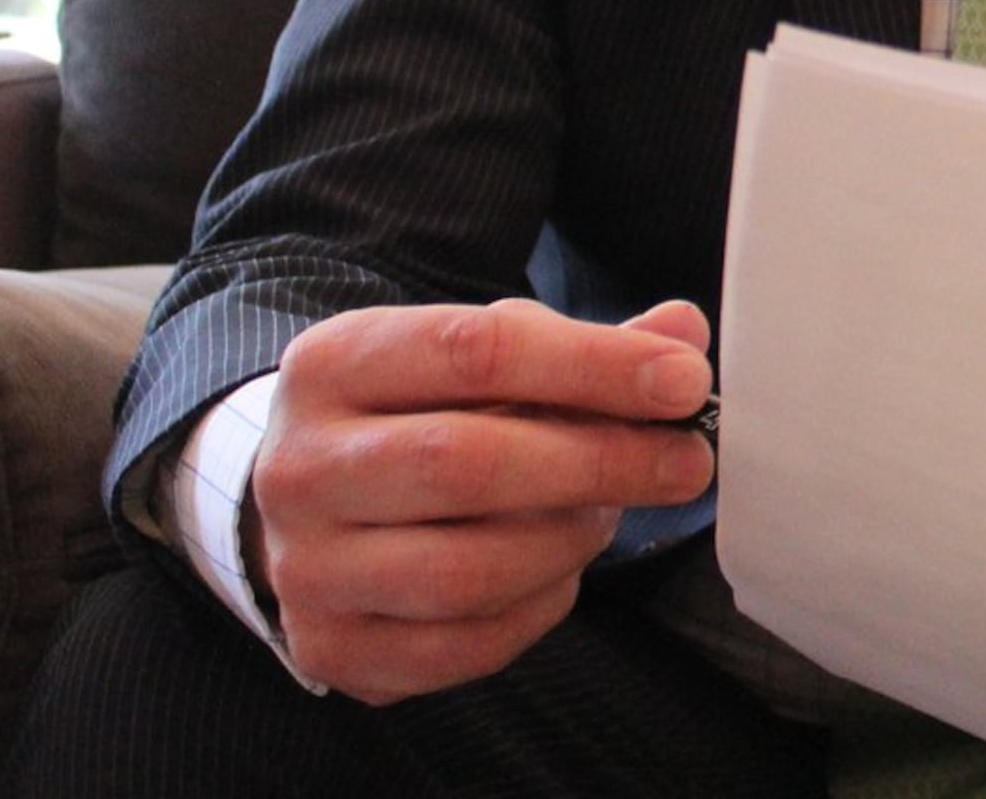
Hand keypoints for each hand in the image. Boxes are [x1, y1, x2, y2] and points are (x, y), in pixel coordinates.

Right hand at [251, 297, 714, 703]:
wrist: (310, 503)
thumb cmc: (418, 414)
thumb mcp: (483, 356)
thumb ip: (583, 347)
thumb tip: (680, 334)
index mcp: (333, 364)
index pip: (475, 351)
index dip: (595, 366)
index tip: (684, 382)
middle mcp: (300, 467)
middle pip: (467, 463)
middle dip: (600, 462)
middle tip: (685, 462)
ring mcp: (307, 569)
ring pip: (467, 570)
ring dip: (569, 542)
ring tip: (607, 513)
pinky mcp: (333, 650)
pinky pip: (465, 644)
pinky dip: (537, 608)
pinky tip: (557, 571)